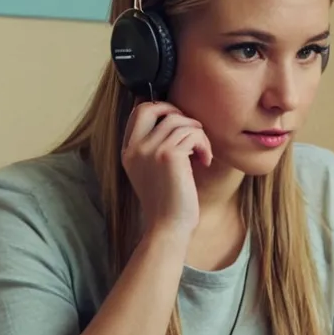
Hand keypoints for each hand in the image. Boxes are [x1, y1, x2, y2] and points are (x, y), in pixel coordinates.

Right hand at [121, 101, 213, 236]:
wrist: (169, 227)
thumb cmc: (168, 202)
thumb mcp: (152, 171)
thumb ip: (154, 147)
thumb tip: (173, 117)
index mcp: (128, 152)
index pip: (138, 112)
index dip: (161, 109)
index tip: (179, 123)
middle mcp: (135, 148)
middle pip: (154, 108)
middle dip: (177, 112)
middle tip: (193, 130)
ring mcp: (150, 150)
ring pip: (180, 121)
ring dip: (198, 134)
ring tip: (202, 153)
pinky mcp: (169, 155)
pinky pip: (193, 134)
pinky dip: (204, 145)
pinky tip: (205, 161)